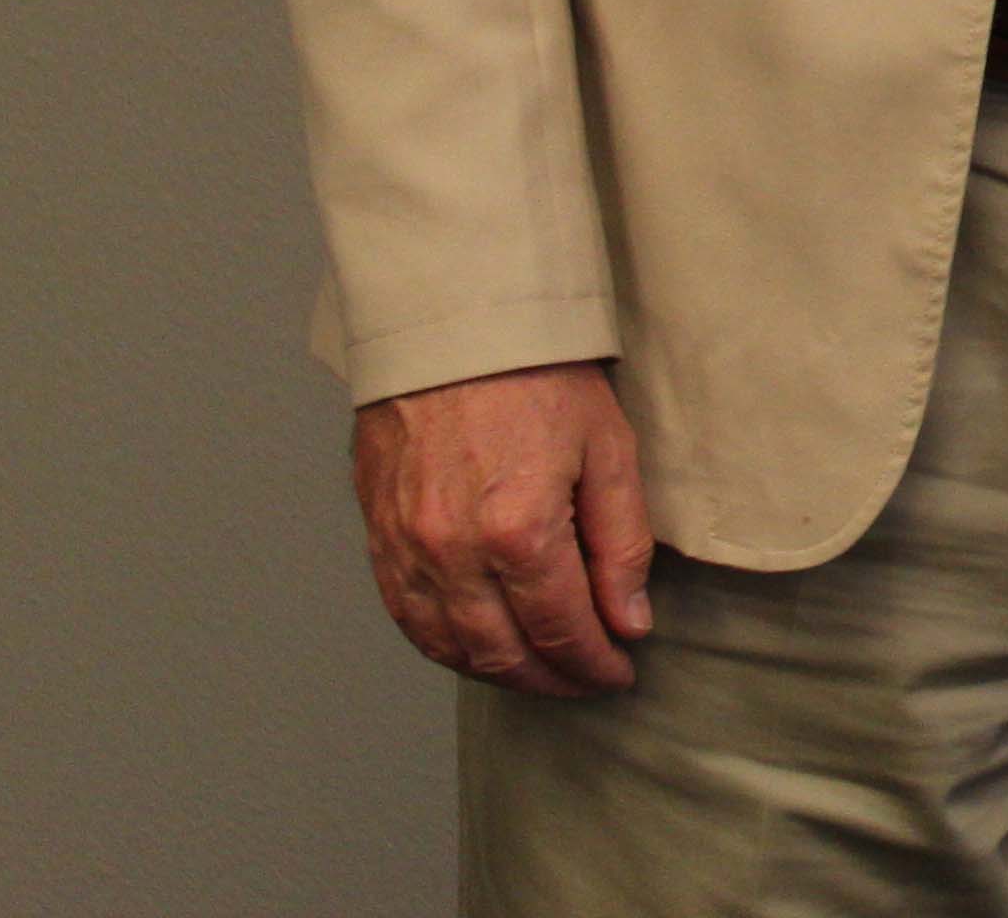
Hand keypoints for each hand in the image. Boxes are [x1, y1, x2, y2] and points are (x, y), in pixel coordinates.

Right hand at [351, 361, 654, 695]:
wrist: (452, 328)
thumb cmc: (538, 376)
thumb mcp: (607, 449)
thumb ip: (621, 543)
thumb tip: (629, 620)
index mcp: (518, 531)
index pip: (562, 630)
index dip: (595, 663)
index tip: (620, 672)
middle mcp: (453, 553)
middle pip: (504, 653)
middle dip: (553, 679)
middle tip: (587, 680)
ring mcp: (406, 550)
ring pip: (450, 647)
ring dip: (499, 672)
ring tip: (542, 672)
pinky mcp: (377, 538)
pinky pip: (408, 618)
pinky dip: (446, 647)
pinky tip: (478, 648)